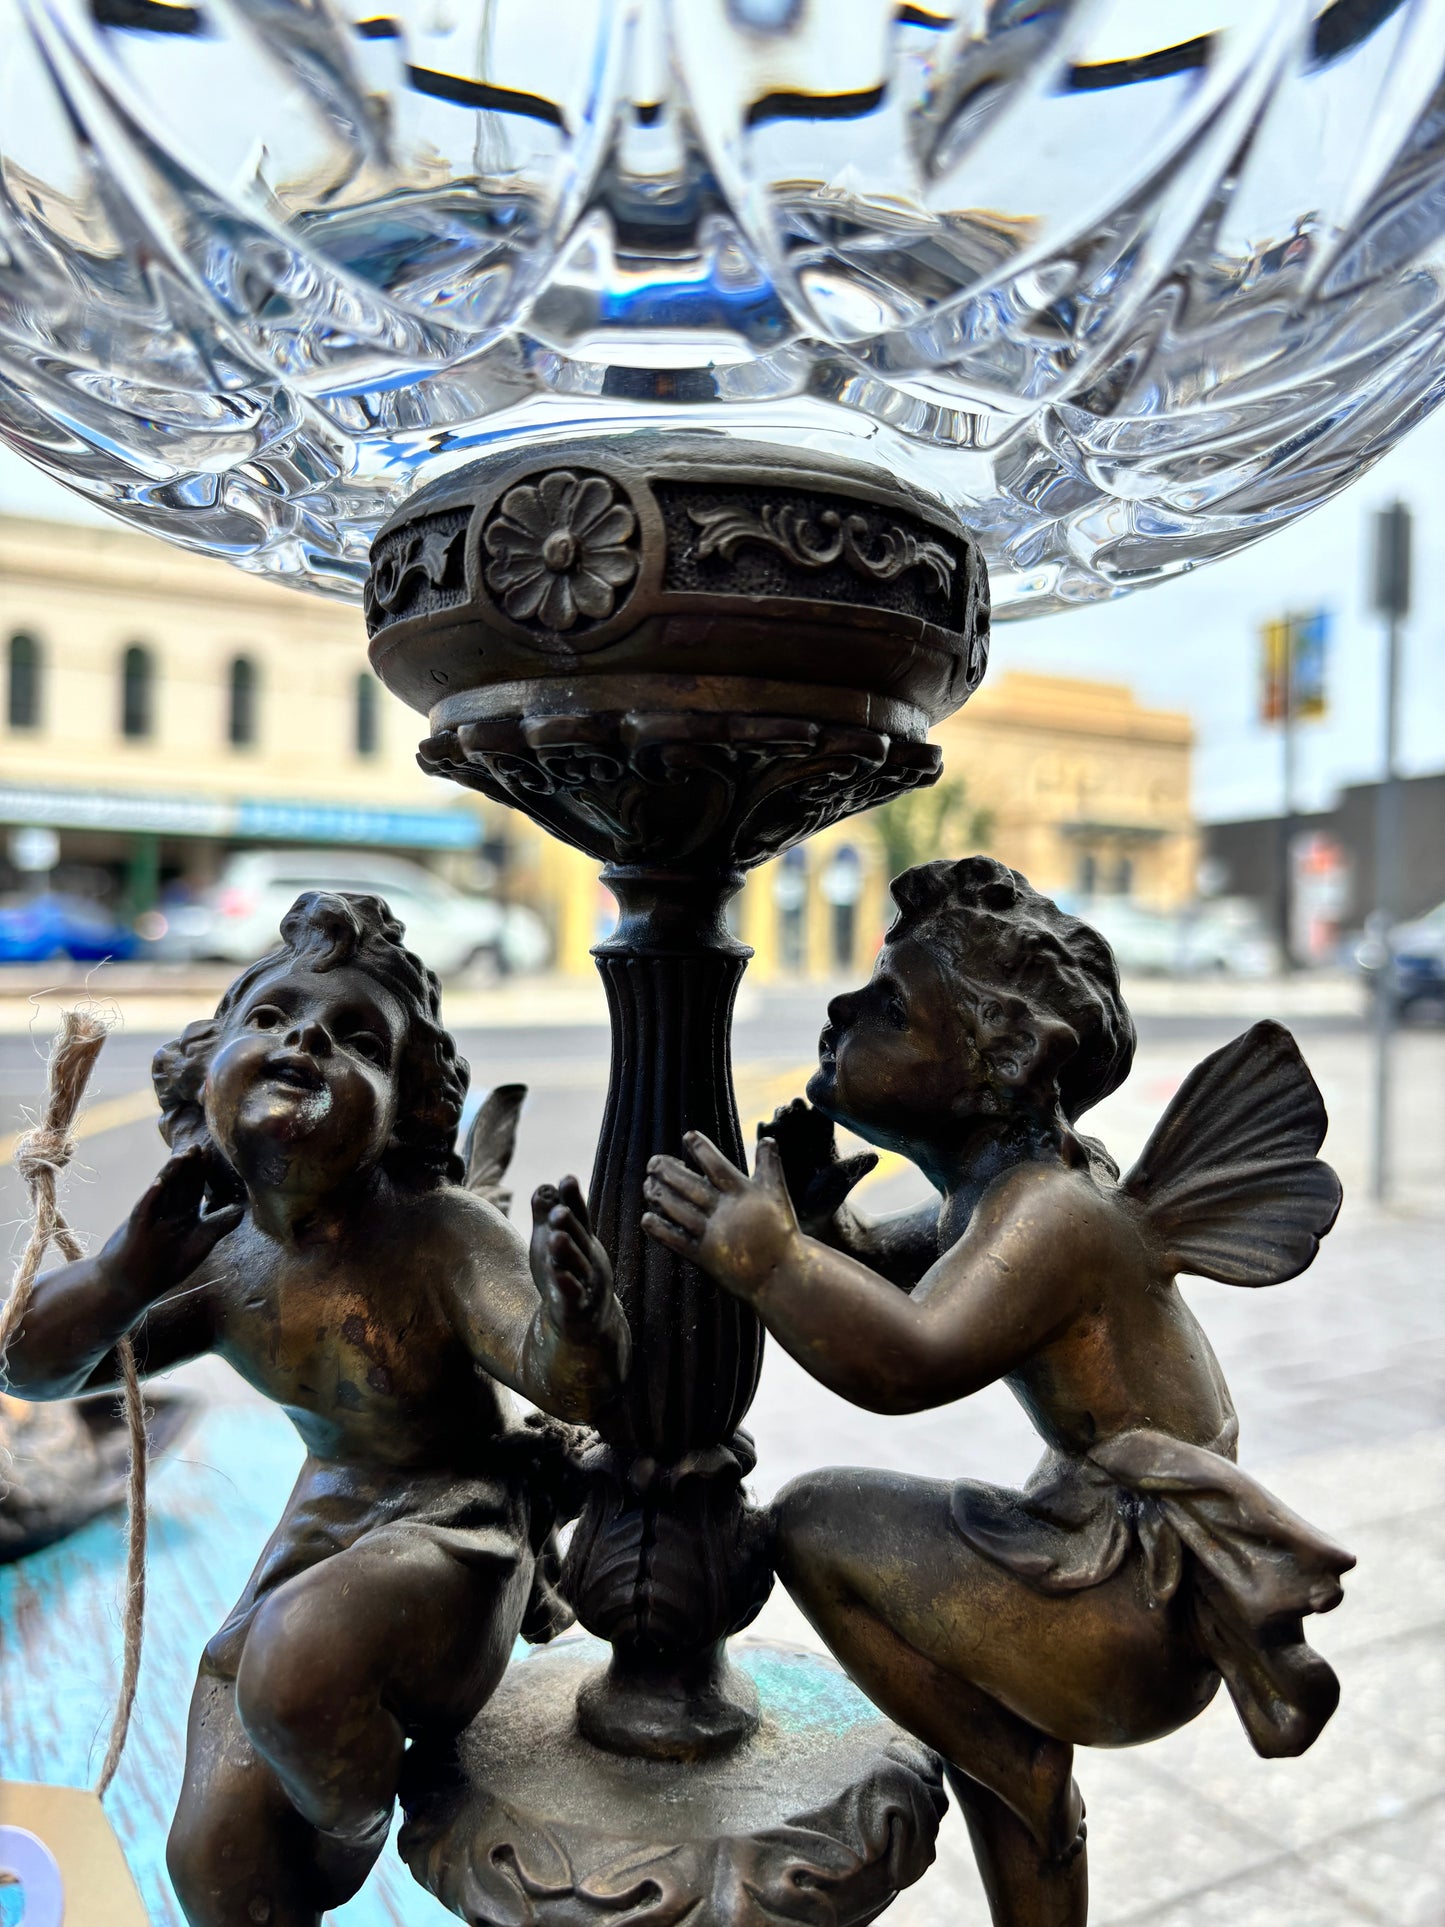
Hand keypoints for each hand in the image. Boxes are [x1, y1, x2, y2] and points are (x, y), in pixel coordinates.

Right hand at [102, 1147, 243, 1297]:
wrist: (128, 1285)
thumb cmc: (164, 1267)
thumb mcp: (198, 1245)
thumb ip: (218, 1225)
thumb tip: (240, 1209)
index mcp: (182, 1215)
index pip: (194, 1188)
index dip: (202, 1172)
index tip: (211, 1153)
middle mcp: (167, 1213)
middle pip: (180, 1185)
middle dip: (190, 1167)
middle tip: (199, 1145)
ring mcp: (152, 1219)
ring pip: (163, 1192)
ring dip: (172, 1174)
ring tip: (183, 1156)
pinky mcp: (138, 1229)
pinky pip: (145, 1210)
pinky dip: (152, 1197)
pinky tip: (159, 1183)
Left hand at [529, 1176, 616, 1338]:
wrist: (586, 1322)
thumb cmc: (568, 1273)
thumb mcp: (554, 1242)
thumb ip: (547, 1215)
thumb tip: (543, 1186)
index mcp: (583, 1241)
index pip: (578, 1215)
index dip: (572, 1198)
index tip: (567, 1178)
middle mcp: (588, 1259)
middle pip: (578, 1239)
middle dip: (569, 1225)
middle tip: (558, 1212)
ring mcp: (586, 1284)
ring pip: (576, 1266)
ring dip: (567, 1252)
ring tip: (555, 1238)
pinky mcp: (578, 1308)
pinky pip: (573, 1295)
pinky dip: (566, 1284)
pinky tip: (557, 1274)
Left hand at [643, 1132, 800, 1302]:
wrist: (782, 1276)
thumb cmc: (781, 1232)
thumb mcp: (777, 1194)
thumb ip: (769, 1166)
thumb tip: (768, 1139)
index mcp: (743, 1194)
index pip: (717, 1165)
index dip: (701, 1149)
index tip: (688, 1136)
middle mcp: (725, 1212)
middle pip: (690, 1186)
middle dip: (668, 1171)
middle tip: (653, 1162)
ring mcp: (713, 1235)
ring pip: (678, 1210)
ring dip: (660, 1195)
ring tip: (648, 1184)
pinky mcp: (705, 1257)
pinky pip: (676, 1240)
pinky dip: (659, 1229)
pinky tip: (646, 1219)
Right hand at [756, 1098, 875, 1238]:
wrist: (815, 1215)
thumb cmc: (833, 1194)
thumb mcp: (846, 1178)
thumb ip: (857, 1165)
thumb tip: (874, 1156)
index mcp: (823, 1137)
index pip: (820, 1116)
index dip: (818, 1109)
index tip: (816, 1106)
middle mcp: (804, 1138)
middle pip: (798, 1116)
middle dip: (796, 1109)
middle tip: (795, 1105)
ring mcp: (787, 1146)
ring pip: (781, 1125)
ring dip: (779, 1118)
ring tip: (779, 1114)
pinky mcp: (772, 1156)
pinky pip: (766, 1141)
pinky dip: (764, 1132)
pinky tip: (764, 1126)